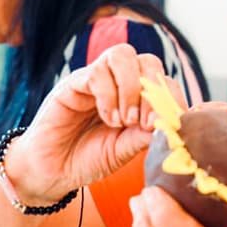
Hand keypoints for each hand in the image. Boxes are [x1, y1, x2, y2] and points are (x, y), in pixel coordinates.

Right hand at [7, 43, 173, 201]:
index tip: (169, 124)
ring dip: (130, 88)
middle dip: (153, 91)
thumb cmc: (90, 159)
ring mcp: (96, 80)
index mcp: (137, 98)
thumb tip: (172, 122)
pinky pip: (96, 72)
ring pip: (122, 55)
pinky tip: (108, 119)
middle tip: (145, 123)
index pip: (164, 81)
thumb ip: (146, 135)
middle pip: (148, 60)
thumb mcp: (125, 150)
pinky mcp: (72, 83)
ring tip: (125, 121)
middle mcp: (118, 83)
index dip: (171, 98)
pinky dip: (108, 95)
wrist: (53, 171)